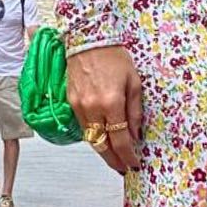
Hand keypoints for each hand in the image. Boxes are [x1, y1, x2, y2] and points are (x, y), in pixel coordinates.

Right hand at [66, 45, 142, 175]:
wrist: (88, 39)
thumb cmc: (113, 56)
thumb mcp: (133, 82)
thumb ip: (135, 111)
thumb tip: (136, 134)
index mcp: (112, 102)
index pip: (121, 140)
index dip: (128, 156)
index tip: (134, 164)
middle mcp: (93, 108)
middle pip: (103, 146)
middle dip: (114, 161)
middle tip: (123, 168)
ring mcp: (79, 106)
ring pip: (91, 138)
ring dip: (103, 151)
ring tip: (114, 158)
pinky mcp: (71, 102)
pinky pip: (83, 126)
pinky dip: (93, 136)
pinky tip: (102, 138)